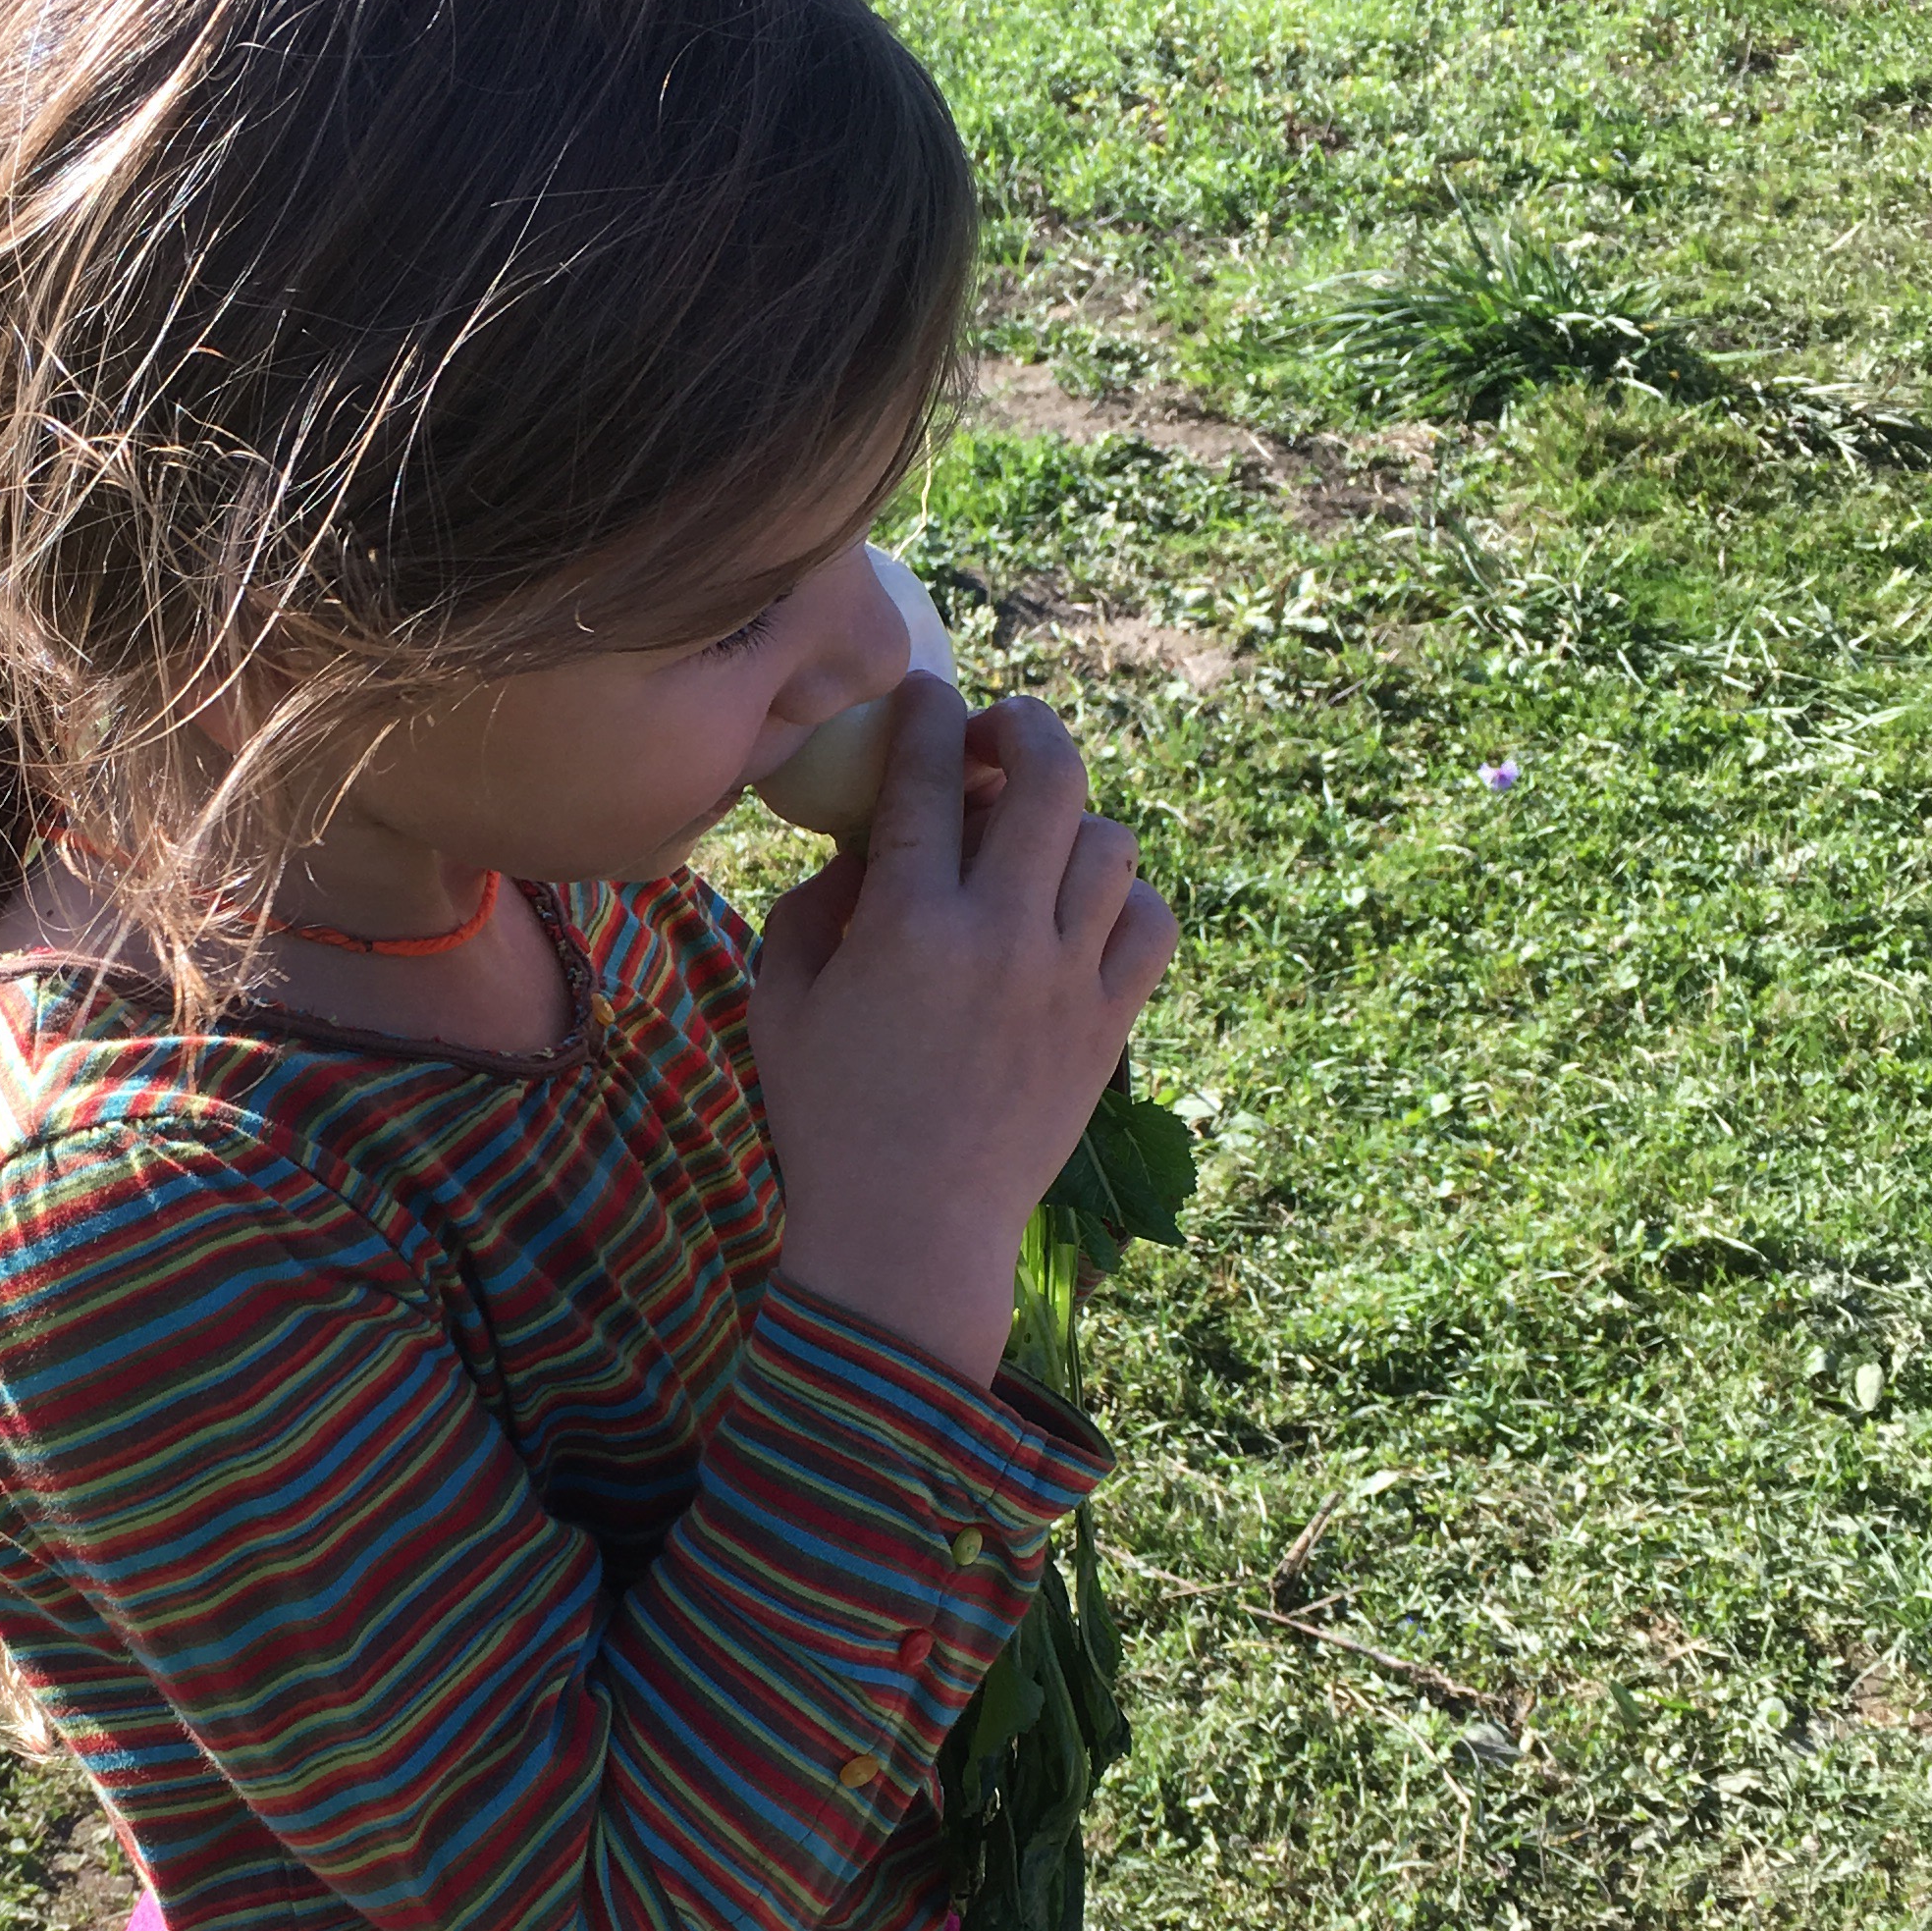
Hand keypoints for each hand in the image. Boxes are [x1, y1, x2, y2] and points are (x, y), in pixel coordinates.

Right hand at [748, 677, 1178, 1388]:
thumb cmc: (827, 1120)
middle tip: (996, 735)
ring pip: (1110, 842)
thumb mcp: (780, 1001)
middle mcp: (999, 936)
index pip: (927, 773)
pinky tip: (1081, 910)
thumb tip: (868, 844)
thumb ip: (817, 905)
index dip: (926, 711)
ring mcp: (1066, 981)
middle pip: (1049, 773)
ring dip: (1070, 820)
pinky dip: (1123, 898)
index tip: (922, 695)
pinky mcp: (1109, 1027)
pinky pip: (1150, 922)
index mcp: (907, 925)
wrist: (910, 1235)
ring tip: (1035, 839)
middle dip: (1022, 726)